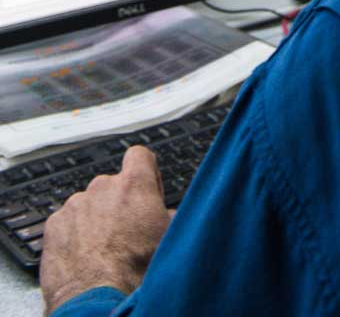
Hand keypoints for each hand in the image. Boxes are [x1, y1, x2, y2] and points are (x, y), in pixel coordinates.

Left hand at [40, 145, 172, 314]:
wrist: (97, 300)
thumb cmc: (136, 272)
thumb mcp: (169, 238)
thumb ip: (169, 215)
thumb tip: (168, 214)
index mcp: (134, 185)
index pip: (139, 155)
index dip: (144, 171)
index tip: (145, 191)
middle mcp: (102, 187)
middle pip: (112, 185)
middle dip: (118, 204)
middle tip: (126, 233)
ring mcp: (75, 205)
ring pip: (88, 205)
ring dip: (95, 220)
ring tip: (102, 251)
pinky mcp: (54, 225)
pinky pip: (67, 223)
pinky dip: (73, 235)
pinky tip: (83, 257)